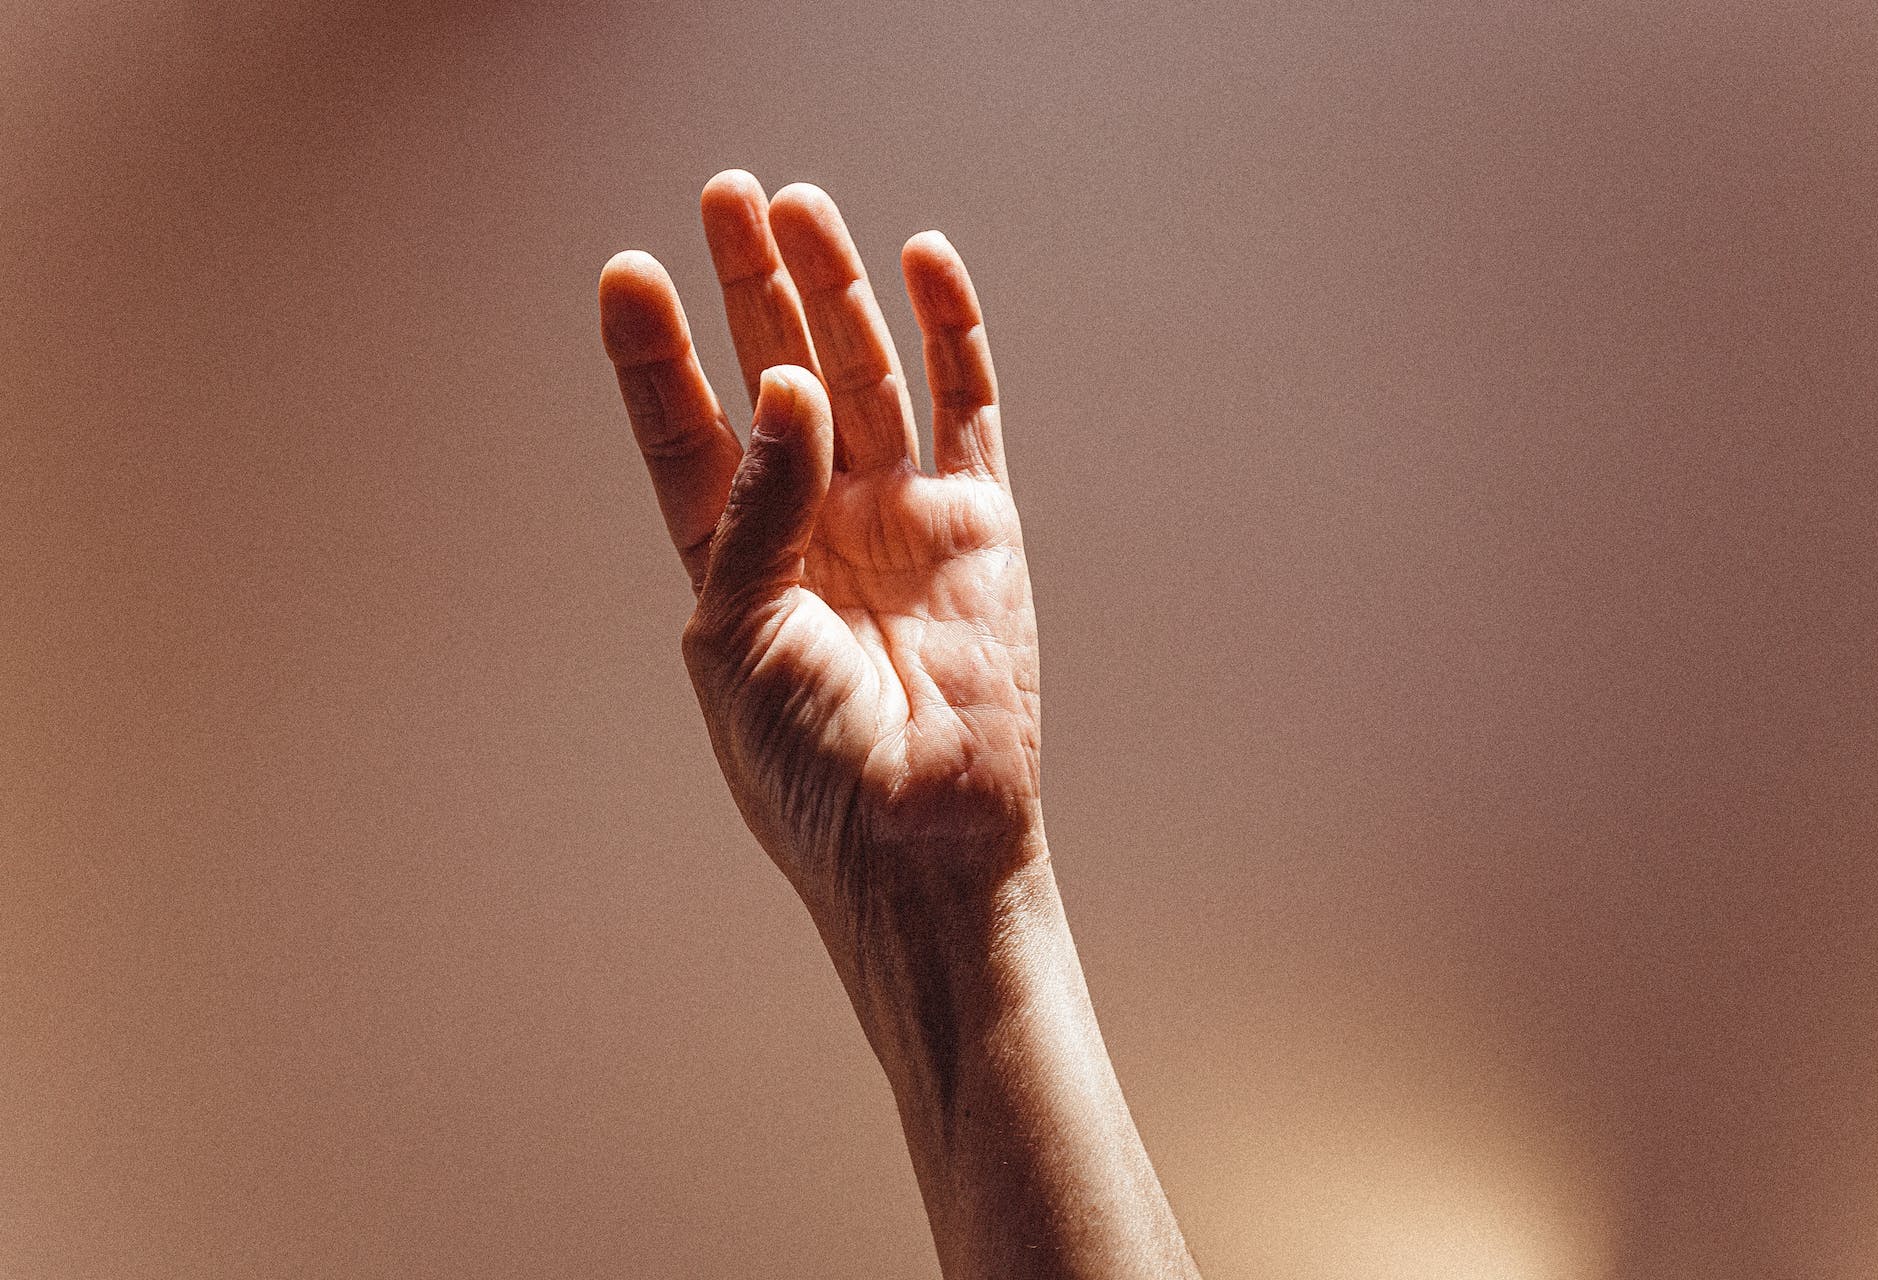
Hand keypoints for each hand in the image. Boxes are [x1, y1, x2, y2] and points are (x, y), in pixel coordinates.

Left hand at [598, 172, 1044, 949]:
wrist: (920, 841)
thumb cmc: (809, 765)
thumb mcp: (741, 634)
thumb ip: (759, 506)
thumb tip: (781, 382)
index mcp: (730, 558)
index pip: (684, 430)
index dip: (655, 353)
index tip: (627, 270)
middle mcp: (811, 522)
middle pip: (771, 375)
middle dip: (746, 287)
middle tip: (723, 197)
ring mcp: (895, 515)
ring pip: (860, 372)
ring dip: (831, 289)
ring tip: (798, 207)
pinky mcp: (975, 520)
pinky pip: (963, 406)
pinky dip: (948, 331)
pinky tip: (921, 259)